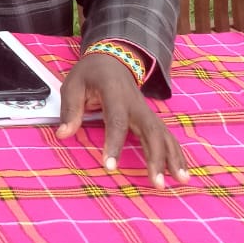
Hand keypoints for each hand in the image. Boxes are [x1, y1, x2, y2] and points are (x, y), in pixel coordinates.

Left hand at [57, 52, 190, 188]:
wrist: (112, 59)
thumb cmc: (90, 74)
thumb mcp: (73, 85)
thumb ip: (70, 109)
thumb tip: (63, 134)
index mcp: (114, 94)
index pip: (117, 121)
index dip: (114, 144)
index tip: (110, 166)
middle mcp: (136, 104)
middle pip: (151, 131)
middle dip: (156, 158)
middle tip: (157, 183)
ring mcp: (146, 111)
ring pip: (164, 135)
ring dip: (173, 158)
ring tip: (180, 180)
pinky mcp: (150, 118)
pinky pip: (166, 136)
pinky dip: (176, 154)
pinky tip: (181, 171)